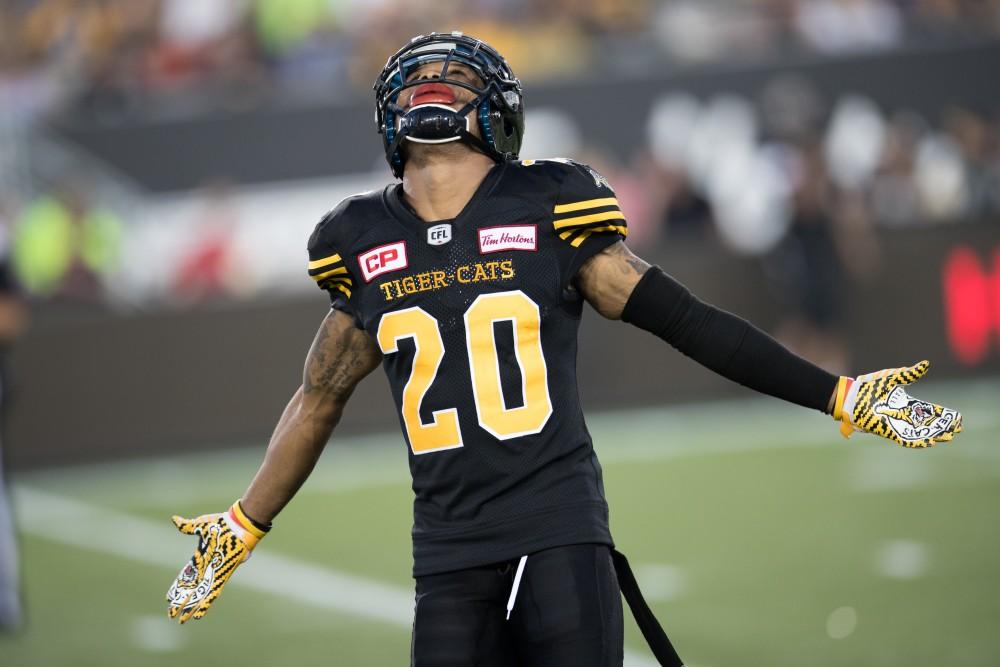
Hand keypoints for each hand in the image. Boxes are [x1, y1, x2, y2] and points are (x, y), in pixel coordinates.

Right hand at [166, 501, 267, 622]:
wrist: (238, 526)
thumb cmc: (220, 524)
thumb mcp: (200, 526)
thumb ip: (186, 527)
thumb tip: (174, 519)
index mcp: (200, 558)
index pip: (186, 576)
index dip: (178, 587)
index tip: (169, 597)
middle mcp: (206, 569)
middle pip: (190, 590)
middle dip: (181, 602)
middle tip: (171, 614)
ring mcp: (213, 573)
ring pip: (199, 596)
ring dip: (190, 608)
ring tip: (181, 619)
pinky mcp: (222, 576)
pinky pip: (212, 594)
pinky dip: (205, 604)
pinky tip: (198, 615)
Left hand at [833, 360, 962, 447]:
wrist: (852, 396)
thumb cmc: (869, 386)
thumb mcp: (893, 378)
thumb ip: (909, 374)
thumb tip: (926, 364)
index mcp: (906, 404)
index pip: (929, 411)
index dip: (942, 415)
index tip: (956, 417)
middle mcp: (903, 416)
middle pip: (927, 424)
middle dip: (941, 427)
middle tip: (956, 429)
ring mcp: (896, 424)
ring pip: (919, 433)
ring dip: (933, 435)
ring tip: (947, 436)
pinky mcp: (887, 431)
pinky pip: (905, 439)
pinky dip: (917, 441)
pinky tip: (929, 442)